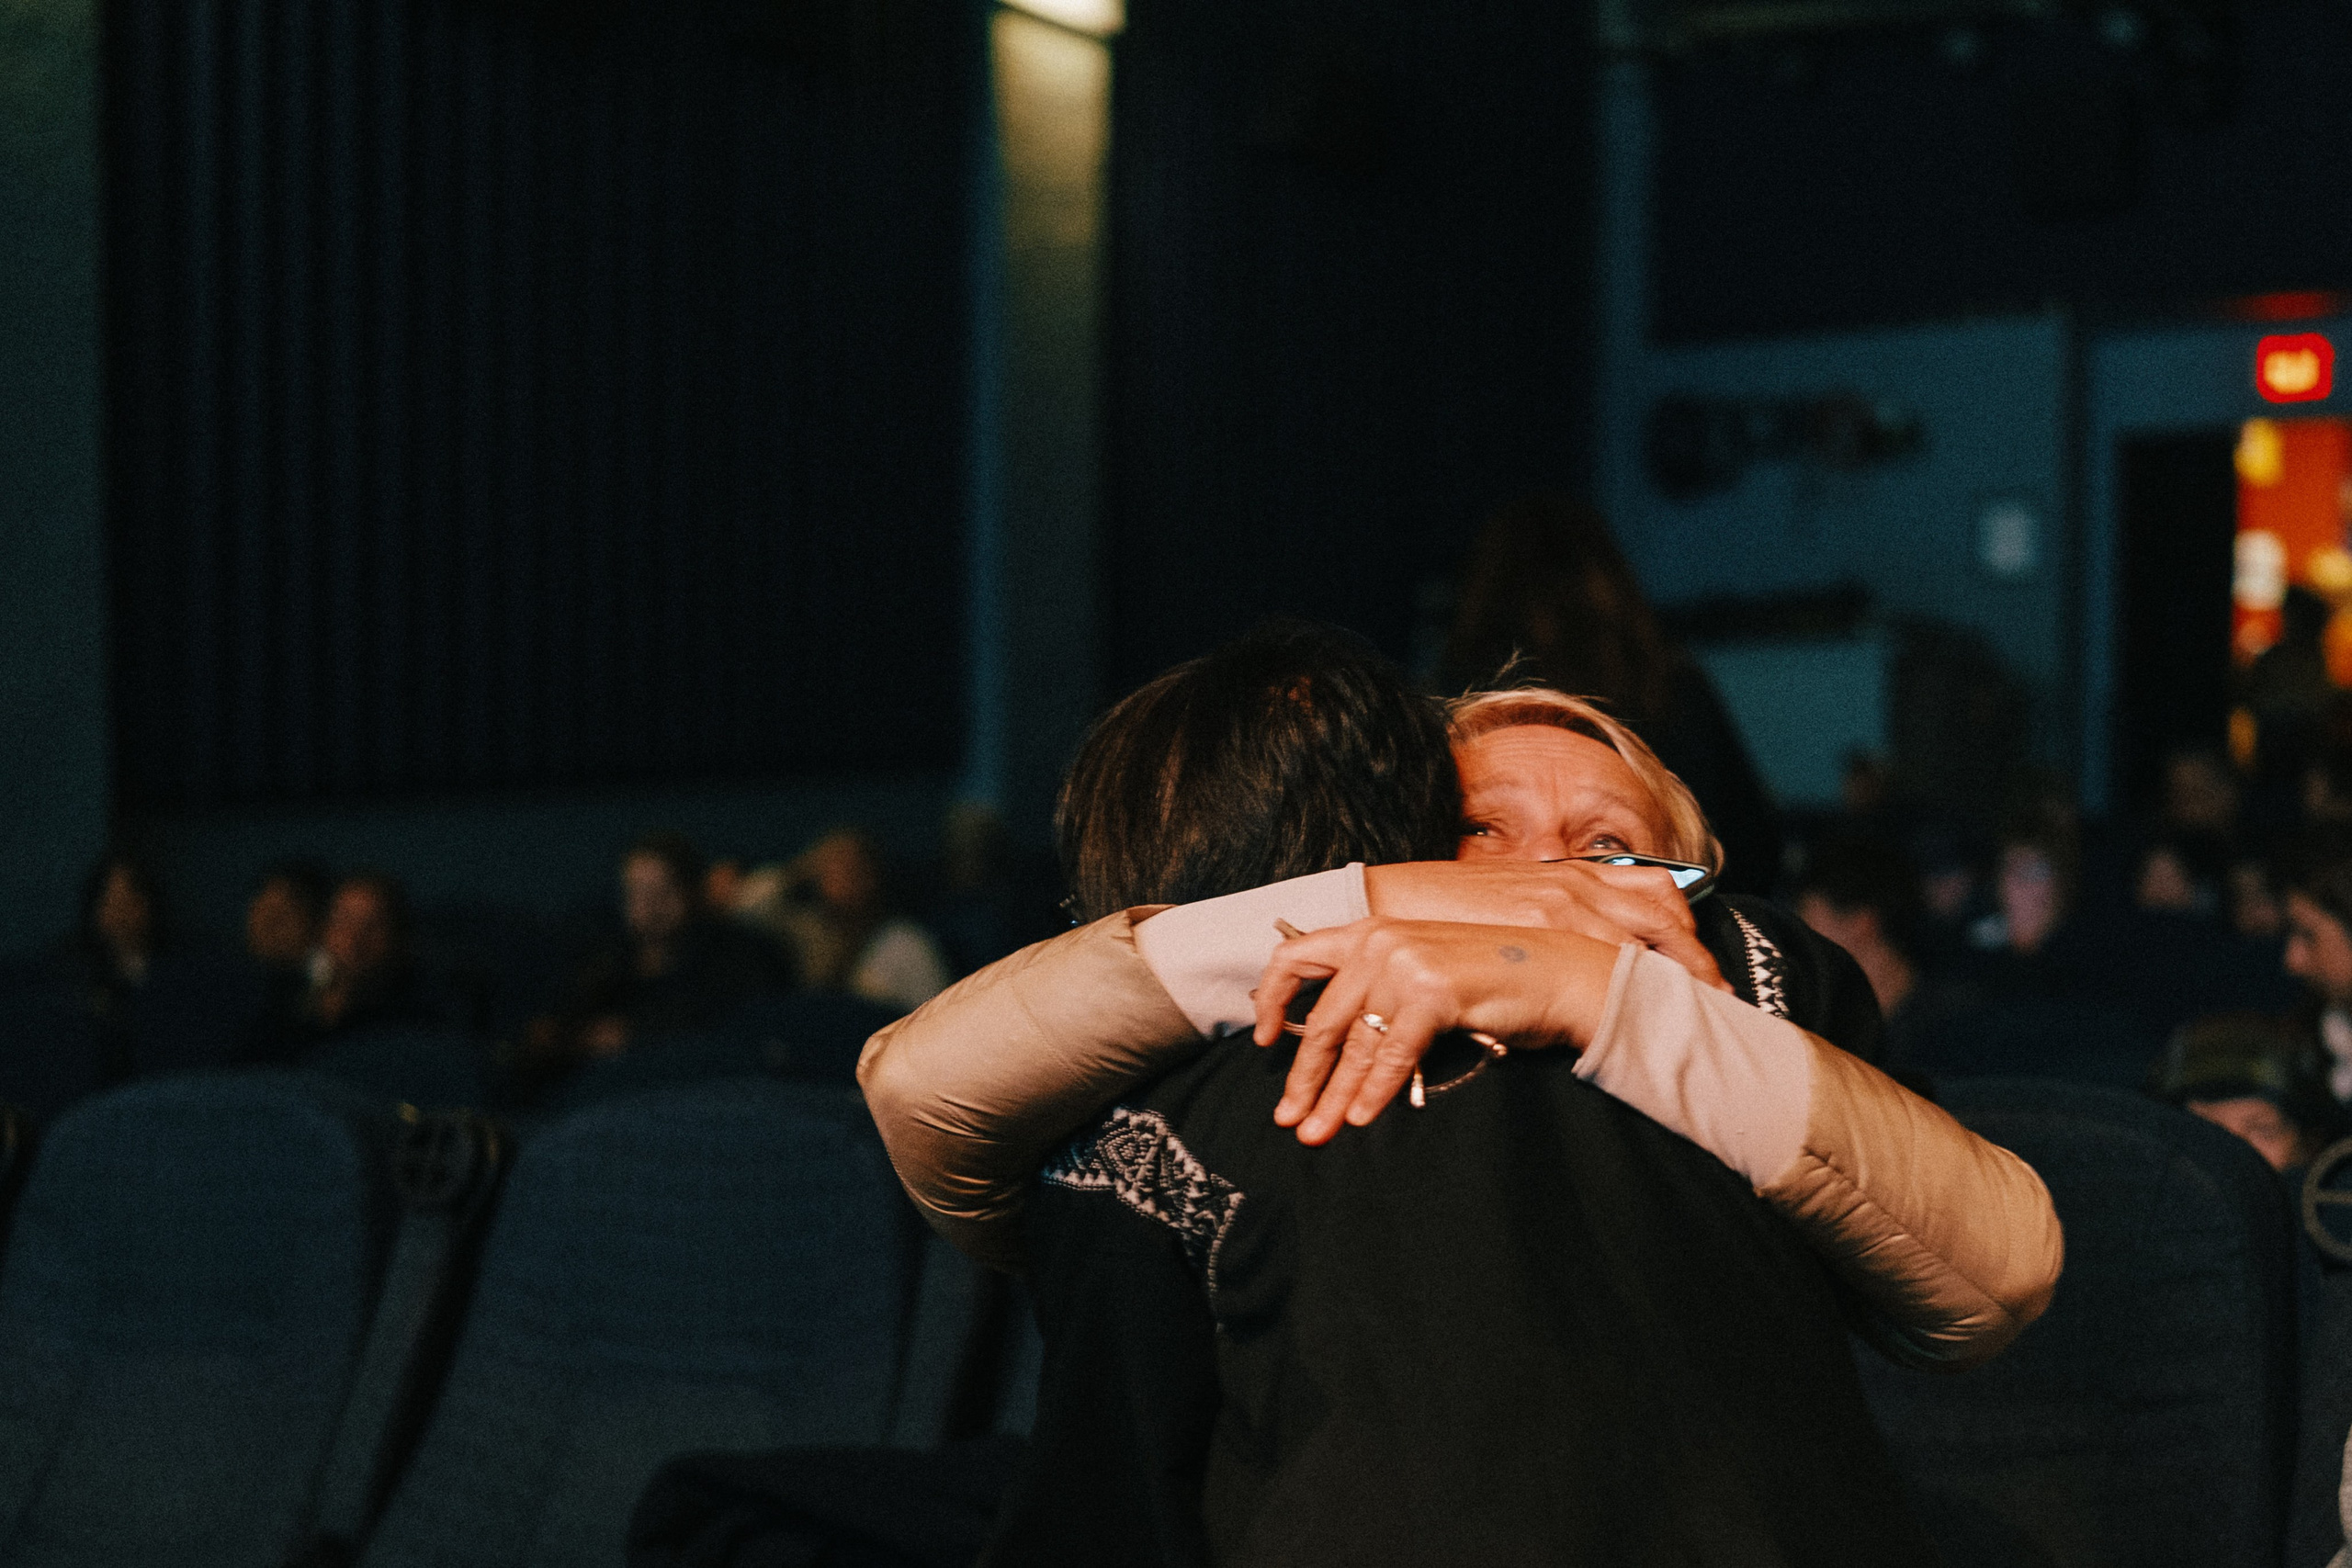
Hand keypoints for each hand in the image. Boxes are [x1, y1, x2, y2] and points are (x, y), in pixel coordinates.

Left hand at [1250, 919, 1621, 1144]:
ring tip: (1317, 1133)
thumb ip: (1377, 993)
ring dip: (1334, 1096)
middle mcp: (1380, 941)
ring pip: (1356, 1044)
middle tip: (1288, 1118)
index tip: (1261, 1039)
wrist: (1558, 975)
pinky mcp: (1433, 992)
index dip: (1272, 999)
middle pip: (1324, 1020)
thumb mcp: (1421, 972)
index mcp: (1370, 931)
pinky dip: (1375, 1091)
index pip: (1296, 956)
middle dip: (1304, 1077)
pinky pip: (1393, 1055)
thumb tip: (1334, 1053)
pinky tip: (1363, 1118)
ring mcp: (1406, 964)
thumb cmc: (1491, 982)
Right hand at [1363, 860, 1727, 991]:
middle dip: (1699, 960)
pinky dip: (1637, 985)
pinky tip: (1645, 1013)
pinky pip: (1609, 957)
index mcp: (1569, 873)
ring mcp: (1559, 902)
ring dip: (1679, 977)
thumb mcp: (1507, 903)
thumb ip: (1548, 920)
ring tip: (1697, 1016)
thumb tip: (1582, 953)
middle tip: (1719, 999)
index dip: (1689, 933)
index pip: (1656, 892)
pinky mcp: (1539, 927)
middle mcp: (1573, 882)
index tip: (1704, 971)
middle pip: (1667, 915)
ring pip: (1646, 938)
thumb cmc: (1440, 911)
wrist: (1385, 907)